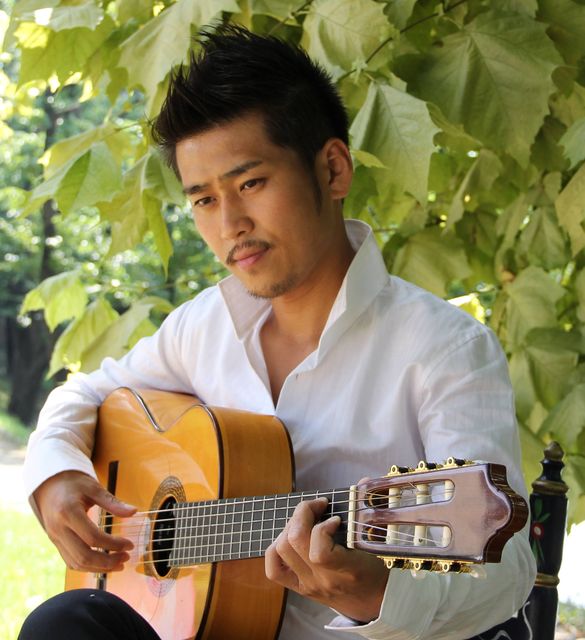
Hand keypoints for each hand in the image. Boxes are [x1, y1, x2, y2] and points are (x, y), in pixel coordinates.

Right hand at [34, 470, 136, 572]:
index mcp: (68, 513)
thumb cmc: (74, 484)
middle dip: (107, 561)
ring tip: (119, 564)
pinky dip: (88, 567)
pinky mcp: (56, 543)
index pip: (93, 537)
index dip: (113, 544)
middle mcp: (59, 529)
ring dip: (99, 568)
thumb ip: (113, 502)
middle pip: (83, 556)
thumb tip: (134, 512)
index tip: (129, 545)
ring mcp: (55, 538)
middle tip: (126, 557)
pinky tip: (104, 564)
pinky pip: (71, 561)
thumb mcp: (94, 488)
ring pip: (76, 563)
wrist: (50, 485)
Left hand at [265, 497, 388, 622]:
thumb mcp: (378, 545)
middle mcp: (323, 580)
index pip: (320, 553)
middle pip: (294, 542)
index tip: (335, 518)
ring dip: (290, 526)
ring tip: (306, 519)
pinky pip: (273, 568)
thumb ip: (368, 511)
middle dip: (303, 514)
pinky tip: (292, 537)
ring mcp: (307, 584)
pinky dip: (276, 547)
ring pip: (281, 549)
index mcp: (347, 571)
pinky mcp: (298, 587)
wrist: (373, 605)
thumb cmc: (377, 571)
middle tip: (318, 506)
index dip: (322, 528)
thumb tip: (363, 480)